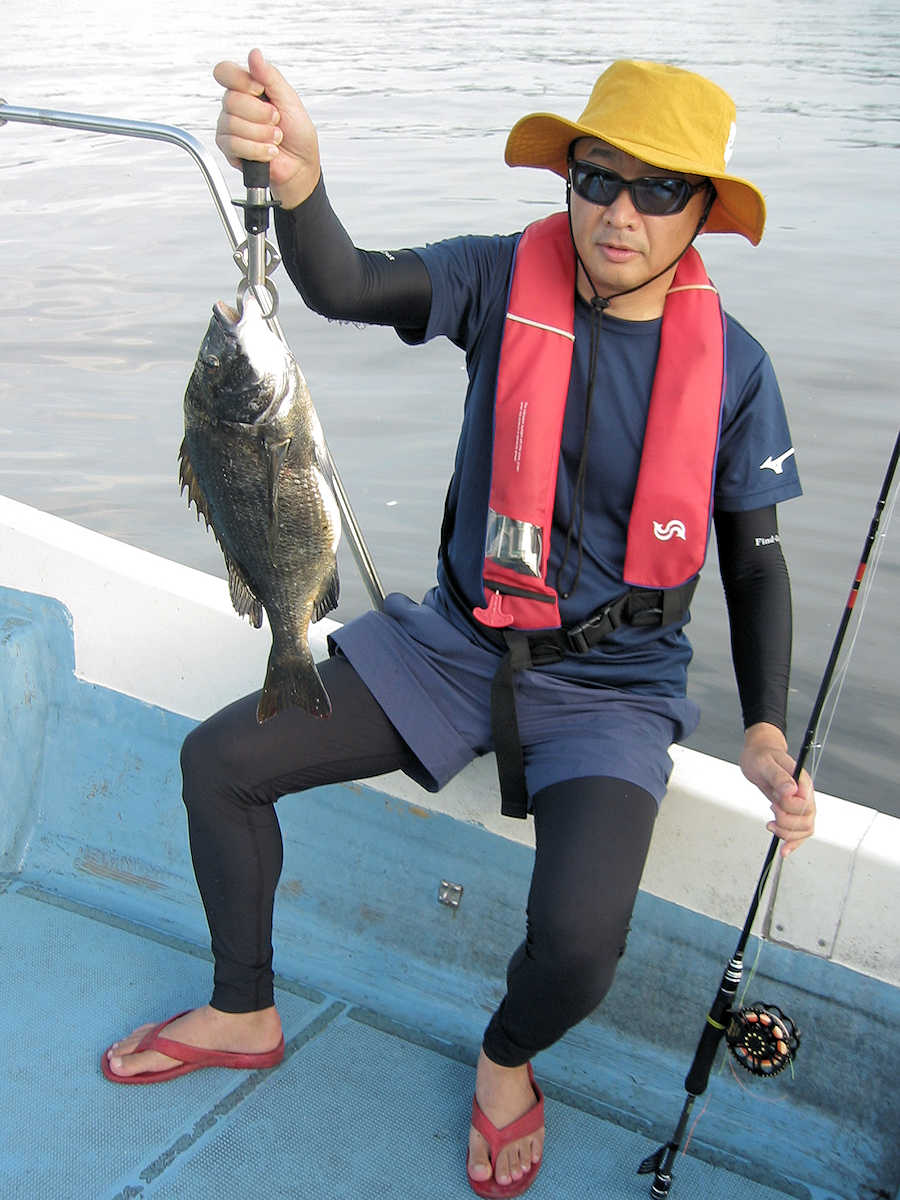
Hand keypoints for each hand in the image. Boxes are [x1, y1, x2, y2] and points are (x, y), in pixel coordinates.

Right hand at [213, 48, 319, 207]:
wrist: (301, 165)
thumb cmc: (297, 134)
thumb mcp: (289, 99)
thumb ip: (270, 76)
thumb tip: (254, 54)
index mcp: (247, 88)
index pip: (225, 72)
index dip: (240, 80)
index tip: (260, 90)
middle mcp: (235, 105)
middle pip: (231, 100)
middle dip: (261, 114)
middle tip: (276, 121)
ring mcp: (229, 126)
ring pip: (233, 124)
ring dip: (262, 134)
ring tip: (275, 139)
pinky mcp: (229, 148)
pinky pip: (234, 144)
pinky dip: (257, 149)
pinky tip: (269, 152)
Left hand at [739, 722, 815, 857]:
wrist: (759, 754)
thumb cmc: (761, 755)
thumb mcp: (765, 763)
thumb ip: (778, 777)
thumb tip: (791, 790)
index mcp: (802, 782)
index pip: (805, 805)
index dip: (789, 808)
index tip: (775, 802)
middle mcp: (805, 795)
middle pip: (807, 821)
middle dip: (787, 824)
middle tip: (772, 814)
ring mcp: (800, 804)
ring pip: (806, 829)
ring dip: (787, 833)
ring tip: (771, 825)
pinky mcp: (793, 811)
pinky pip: (800, 831)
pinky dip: (793, 843)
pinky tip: (784, 849)